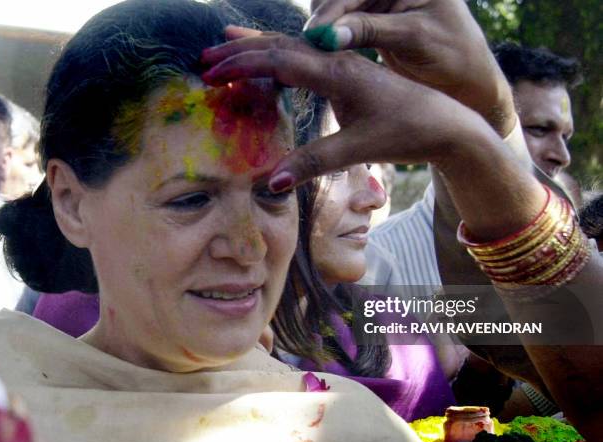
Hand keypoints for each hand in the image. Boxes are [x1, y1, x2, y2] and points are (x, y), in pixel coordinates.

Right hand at [202, 31, 486, 190]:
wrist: (447, 124)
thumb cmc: (407, 133)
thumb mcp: (360, 150)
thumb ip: (315, 162)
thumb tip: (272, 182)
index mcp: (337, 72)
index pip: (279, 61)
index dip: (242, 66)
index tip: (212, 74)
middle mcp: (337, 61)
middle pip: (280, 46)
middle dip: (241, 51)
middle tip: (206, 57)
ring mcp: (343, 64)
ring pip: (292, 48)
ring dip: (258, 49)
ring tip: (227, 48)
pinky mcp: (349, 72)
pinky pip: (305, 58)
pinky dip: (279, 58)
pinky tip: (272, 63)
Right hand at [304, 0, 515, 135]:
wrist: (469, 81)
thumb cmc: (454, 58)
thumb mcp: (414, 39)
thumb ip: (372, 31)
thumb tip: (327, 34)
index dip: (332, 11)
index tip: (314, 37)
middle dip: (322, 18)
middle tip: (306, 47)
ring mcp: (380, 2)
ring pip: (335, 8)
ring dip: (321, 29)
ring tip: (310, 53)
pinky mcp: (374, 21)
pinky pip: (341, 22)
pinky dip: (329, 37)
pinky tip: (321, 54)